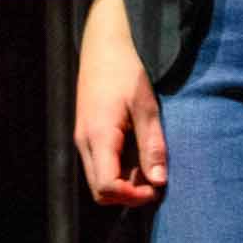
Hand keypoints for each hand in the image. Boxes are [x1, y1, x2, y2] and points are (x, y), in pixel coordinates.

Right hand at [74, 0, 167, 205]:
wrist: (103, 45)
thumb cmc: (125, 72)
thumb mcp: (146, 107)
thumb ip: (152, 145)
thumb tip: (160, 182)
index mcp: (99, 136)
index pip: (107, 186)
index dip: (132, 197)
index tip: (156, 188)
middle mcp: (84, 142)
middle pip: (99, 191)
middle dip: (127, 196)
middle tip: (155, 183)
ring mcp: (82, 138)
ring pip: (97, 180)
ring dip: (123, 184)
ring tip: (149, 167)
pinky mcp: (86, 134)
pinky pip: (98, 166)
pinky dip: (117, 172)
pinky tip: (137, 156)